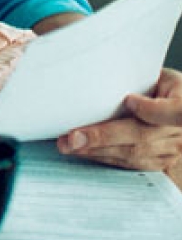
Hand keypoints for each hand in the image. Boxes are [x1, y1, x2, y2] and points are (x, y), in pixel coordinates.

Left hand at [58, 68, 181, 170]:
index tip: (129, 100)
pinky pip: (130, 163)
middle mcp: (179, 131)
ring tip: (69, 144)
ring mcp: (172, 150)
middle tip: (73, 137)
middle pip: (141, 136)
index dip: (152, 109)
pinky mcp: (160, 163)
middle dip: (102, 137)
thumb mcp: (159, 76)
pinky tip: (83, 151)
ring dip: (96, 150)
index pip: (175, 111)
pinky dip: (103, 157)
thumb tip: (104, 78)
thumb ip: (139, 78)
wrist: (179, 105)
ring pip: (132, 153)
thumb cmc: (164, 88)